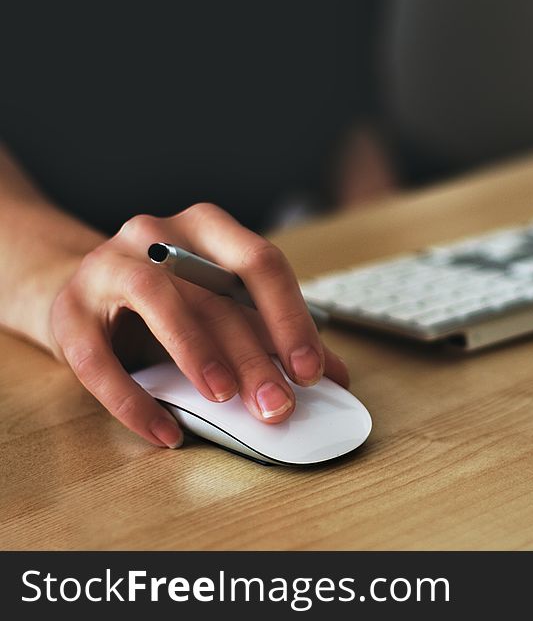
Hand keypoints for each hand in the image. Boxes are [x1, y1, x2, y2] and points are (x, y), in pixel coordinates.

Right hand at [49, 203, 348, 448]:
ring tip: (224, 398)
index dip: (290, 318)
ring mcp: (107, 266)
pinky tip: (166, 432)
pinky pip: (97, 358)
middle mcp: (158, 234)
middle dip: (253, 355)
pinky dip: (134, 400)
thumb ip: (274, 335)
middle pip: (215, 293)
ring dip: (196, 352)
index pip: (261, 263)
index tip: (312, 370)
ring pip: (157, 301)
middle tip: (278, 405)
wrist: (83, 293)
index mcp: (208, 229)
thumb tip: (336, 376)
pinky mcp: (68, 311)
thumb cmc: (170, 302)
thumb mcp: (224, 308)